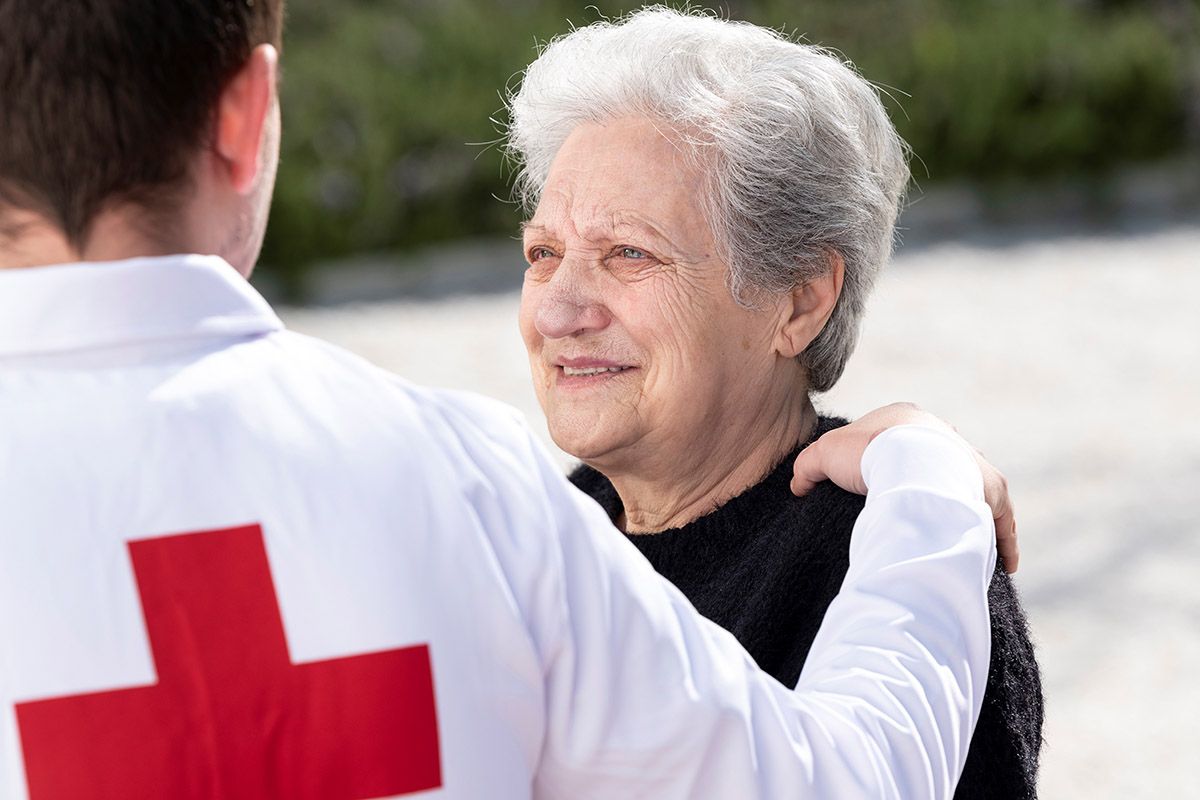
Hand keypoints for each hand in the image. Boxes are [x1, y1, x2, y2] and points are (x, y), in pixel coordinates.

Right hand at [791, 403, 1018, 572]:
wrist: (904, 459)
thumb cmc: (864, 453)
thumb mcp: (823, 454)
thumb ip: (808, 467)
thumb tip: (798, 486)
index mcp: (907, 419)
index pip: (899, 437)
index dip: (886, 459)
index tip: (880, 483)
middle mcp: (945, 436)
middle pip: (937, 460)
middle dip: (931, 481)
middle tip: (918, 510)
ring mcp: (971, 461)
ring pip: (970, 487)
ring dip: (964, 508)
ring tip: (954, 535)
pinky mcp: (989, 489)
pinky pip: (999, 518)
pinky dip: (999, 538)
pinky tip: (1000, 562)